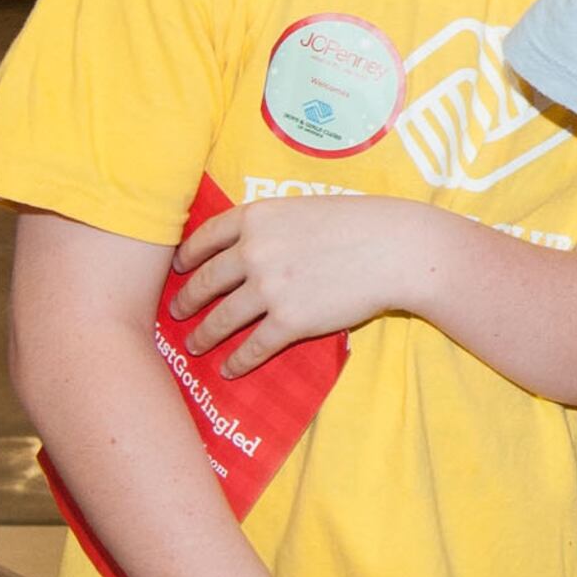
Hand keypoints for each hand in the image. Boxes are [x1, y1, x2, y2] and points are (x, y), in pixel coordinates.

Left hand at [173, 195, 442, 375]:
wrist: (397, 250)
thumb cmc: (362, 223)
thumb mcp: (306, 208)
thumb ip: (273, 224)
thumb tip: (248, 243)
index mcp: (257, 217)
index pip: (204, 237)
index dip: (186, 256)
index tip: (179, 268)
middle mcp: (254, 251)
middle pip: (205, 281)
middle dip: (187, 301)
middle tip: (178, 312)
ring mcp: (269, 288)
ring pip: (221, 319)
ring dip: (204, 336)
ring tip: (196, 345)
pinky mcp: (289, 322)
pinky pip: (252, 348)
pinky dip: (237, 362)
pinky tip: (230, 369)